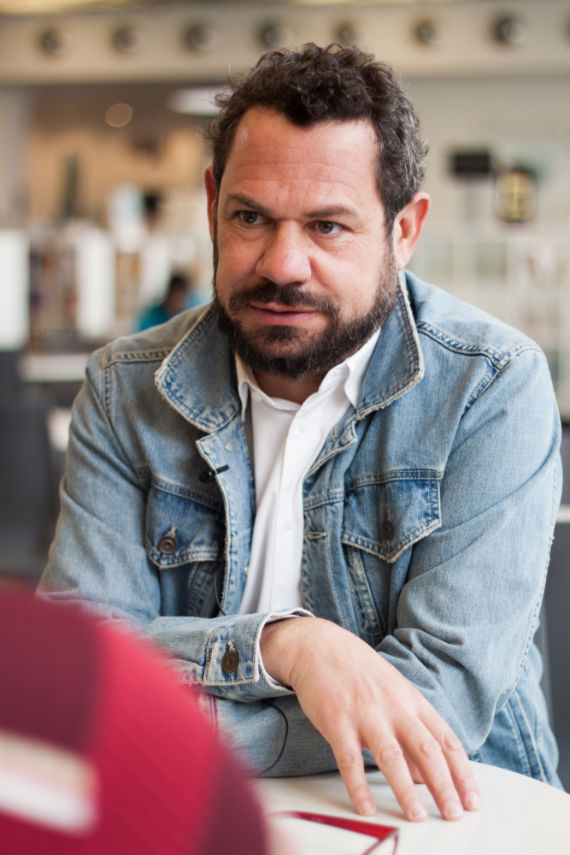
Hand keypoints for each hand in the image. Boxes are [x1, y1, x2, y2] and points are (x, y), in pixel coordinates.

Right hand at [261, 617, 479, 821]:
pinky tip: (365, 807)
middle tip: (452, 814)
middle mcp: (394, 706)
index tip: (472, 800)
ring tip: (416, 816)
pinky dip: (358, 785)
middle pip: (426, 749)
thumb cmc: (361, 674)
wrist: (321, 646)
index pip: (446, 740)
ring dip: (405, 789)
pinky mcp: (337, 719)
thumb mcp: (394, 696)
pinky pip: (349, 758)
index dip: (462, 772)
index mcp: (412, 700)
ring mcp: (365, 712)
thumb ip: (411, 736)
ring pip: (391, 755)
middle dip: (443, 785)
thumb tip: (426, 777)